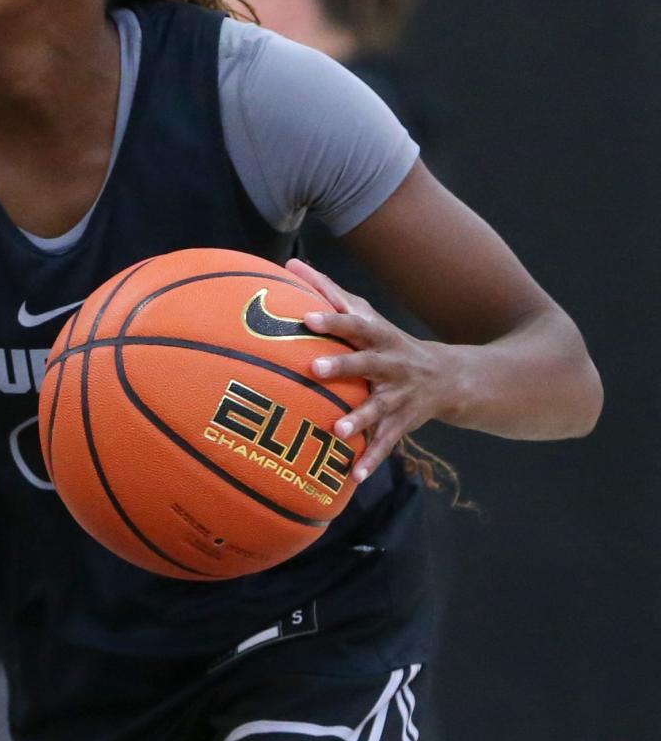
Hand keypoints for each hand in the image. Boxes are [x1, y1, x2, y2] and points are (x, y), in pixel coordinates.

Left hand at [286, 258, 448, 482]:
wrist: (450, 378)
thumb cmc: (389, 342)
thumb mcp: (368, 316)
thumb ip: (330, 293)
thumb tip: (290, 263)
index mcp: (379, 336)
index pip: (354, 323)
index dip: (332, 319)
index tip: (306, 316)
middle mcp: (391, 364)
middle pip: (366, 362)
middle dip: (343, 365)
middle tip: (314, 367)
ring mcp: (399, 395)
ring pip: (379, 407)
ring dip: (359, 419)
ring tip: (337, 431)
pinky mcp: (403, 423)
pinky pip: (387, 443)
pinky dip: (372, 460)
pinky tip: (355, 476)